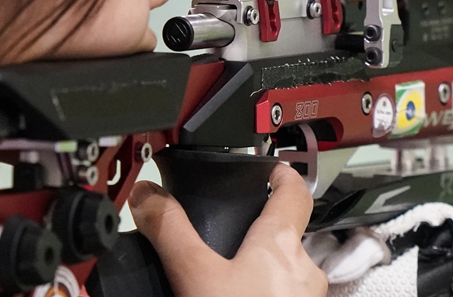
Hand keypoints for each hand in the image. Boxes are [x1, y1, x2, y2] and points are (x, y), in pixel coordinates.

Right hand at [128, 163, 327, 296]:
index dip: (280, 175)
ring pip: (281, 272)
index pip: (295, 190)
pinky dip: (258, 295)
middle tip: (223, 233)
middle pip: (284, 235)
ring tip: (220, 278)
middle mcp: (305, 270)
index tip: (268, 169)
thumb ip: (170, 231)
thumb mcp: (193, 275)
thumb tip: (147, 195)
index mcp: (282, 243)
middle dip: (254, 233)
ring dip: (255, 271)